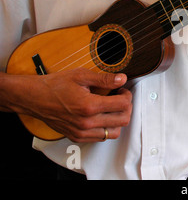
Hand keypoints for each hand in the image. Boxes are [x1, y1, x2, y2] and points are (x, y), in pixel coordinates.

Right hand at [3, 68, 131, 141]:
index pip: (122, 105)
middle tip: (120, 98)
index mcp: (89, 106)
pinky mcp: (77, 137)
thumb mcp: (81, 76)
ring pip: (114, 132)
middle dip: (126, 107)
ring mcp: (82, 132)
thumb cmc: (56, 85)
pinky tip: (102, 116)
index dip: (127, 95)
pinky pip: (101, 138)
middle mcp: (87, 122)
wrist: (35, 98)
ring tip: (112, 108)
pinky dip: (107, 128)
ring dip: (118, 120)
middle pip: (123, 120)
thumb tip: (122, 79)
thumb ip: (104, 79)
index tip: (122, 90)